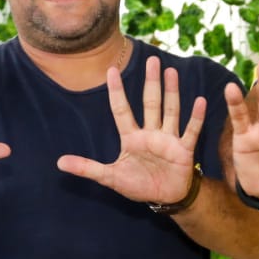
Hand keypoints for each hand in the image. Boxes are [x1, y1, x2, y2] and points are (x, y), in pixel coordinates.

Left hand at [57, 56, 202, 203]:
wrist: (165, 198)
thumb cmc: (138, 185)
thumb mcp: (110, 177)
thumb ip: (87, 168)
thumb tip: (59, 163)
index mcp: (131, 137)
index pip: (121, 110)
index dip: (116, 92)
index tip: (110, 70)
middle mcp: (150, 133)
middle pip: (150, 103)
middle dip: (151, 82)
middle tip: (152, 60)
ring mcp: (168, 139)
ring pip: (170, 111)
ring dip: (172, 92)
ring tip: (172, 71)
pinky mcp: (184, 150)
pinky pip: (190, 131)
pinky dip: (195, 117)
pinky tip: (200, 100)